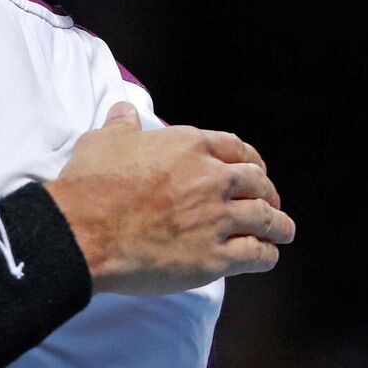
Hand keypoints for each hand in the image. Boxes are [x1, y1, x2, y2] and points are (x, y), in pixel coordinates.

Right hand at [44, 103, 292, 296]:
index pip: (235, 149)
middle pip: (257, 183)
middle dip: (267, 192)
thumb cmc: (90, 186)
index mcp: (189, 146)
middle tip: (269, 201)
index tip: (254, 170)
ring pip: (265, 219)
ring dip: (278, 225)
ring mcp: (216, 218)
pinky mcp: (214, 257)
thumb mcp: (102, 142)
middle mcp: (211, 178)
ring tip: (283, 232)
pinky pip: (256, 254)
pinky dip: (266, 255)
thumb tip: (125, 110)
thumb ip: (122, 126)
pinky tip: (267, 257)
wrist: (84, 232)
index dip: (249, 160)